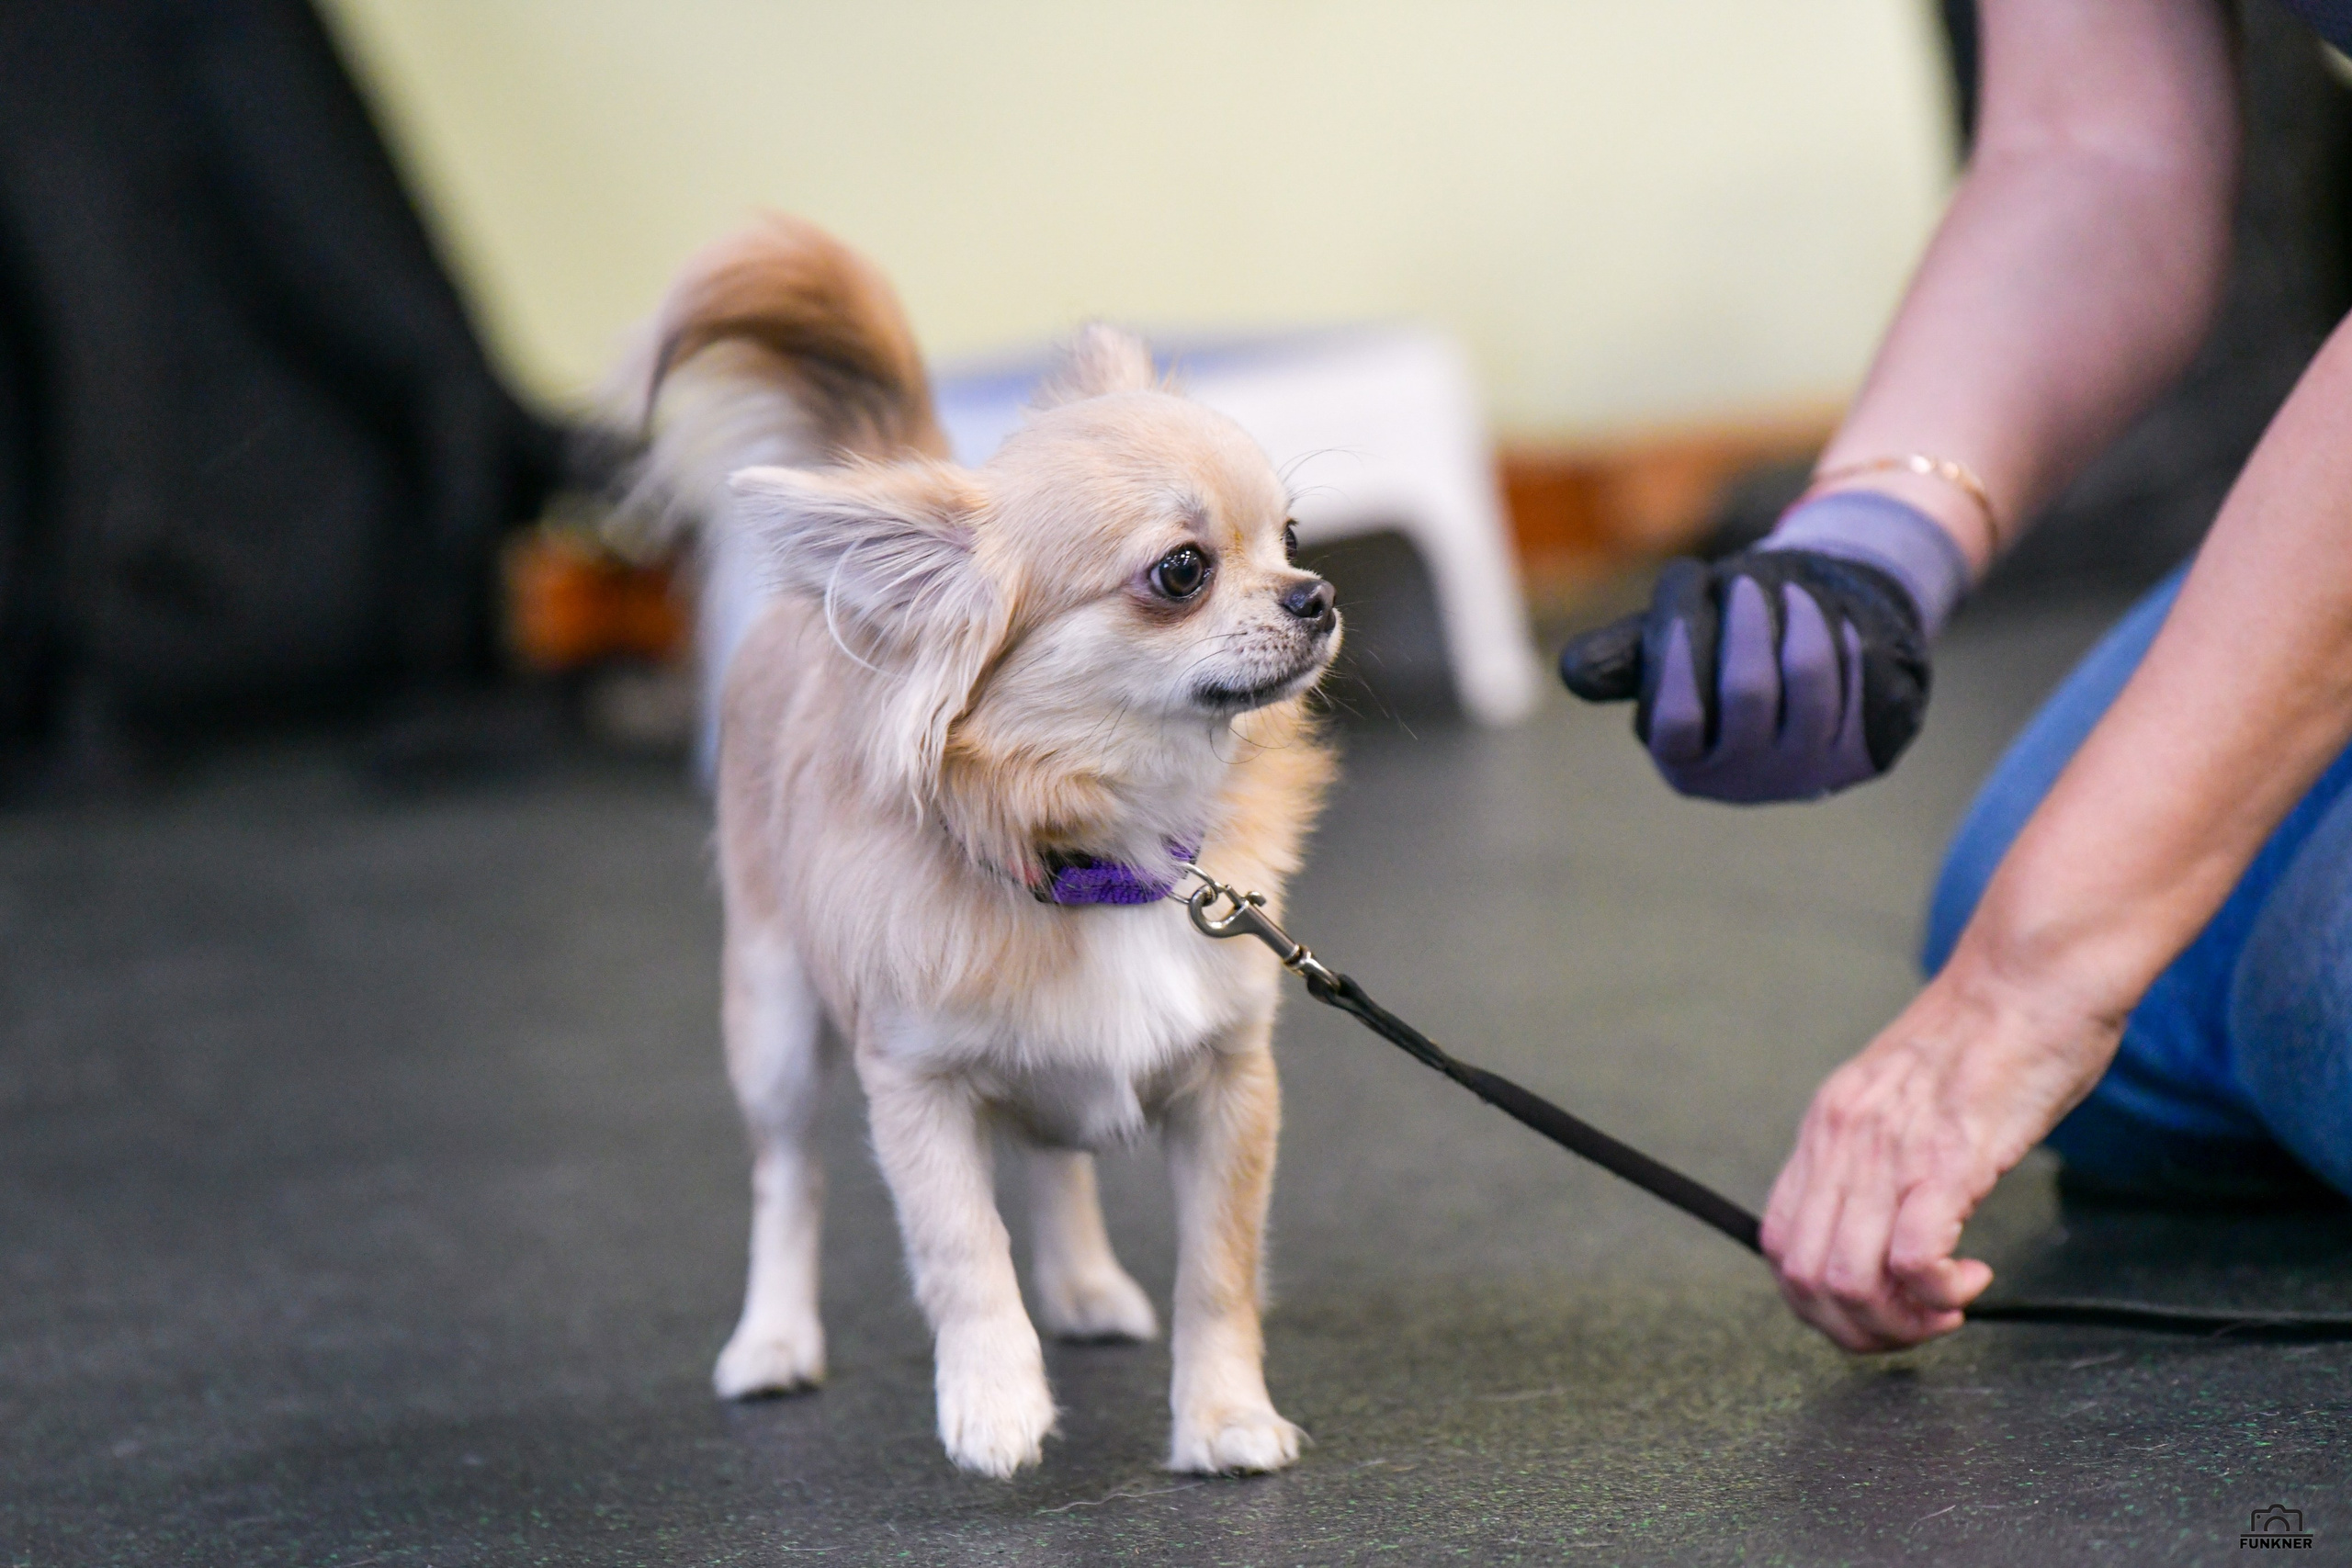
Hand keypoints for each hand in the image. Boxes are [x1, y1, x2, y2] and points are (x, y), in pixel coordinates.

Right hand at [1559, 545, 1931, 802]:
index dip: (1678, 654)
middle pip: (1746, 692)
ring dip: (1796, 621)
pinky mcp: (1858, 752)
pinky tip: (1827, 618)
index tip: (1684, 598)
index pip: (1676, 718)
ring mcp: (1805, 771)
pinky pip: (1853, 678)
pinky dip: (1838, 636)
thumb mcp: (1671, 647)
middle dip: (1745, 624)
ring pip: (1805, 681)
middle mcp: (1742, 780)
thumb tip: (1574, 676)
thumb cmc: (1724, 649)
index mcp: (1683, 763)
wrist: (1810, 671)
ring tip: (1789, 590)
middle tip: (1744, 583)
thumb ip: (1627, 655)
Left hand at [1760, 955, 2124, 1350]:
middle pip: (1803, 1277)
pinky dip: (1935, 1292)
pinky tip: (1968, 1279)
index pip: (1779, 1243)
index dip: (1818, 1301)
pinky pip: (1911, 1257)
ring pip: (1846, 1279)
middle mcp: (1842, 1140)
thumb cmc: (1990, 1037)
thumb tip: (1882, 1217)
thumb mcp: (1904, 1096)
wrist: (2031, 976)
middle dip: (1858, 1329)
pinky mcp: (1948, 1158)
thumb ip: (1880, 1150)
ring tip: (1946, 1306)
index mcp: (1827, 1128)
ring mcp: (1889, 1149)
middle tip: (1917, 1324)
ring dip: (1899, 1320)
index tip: (1876, 1307)